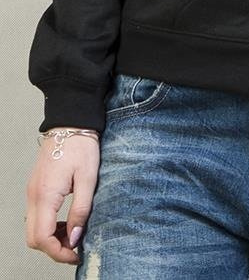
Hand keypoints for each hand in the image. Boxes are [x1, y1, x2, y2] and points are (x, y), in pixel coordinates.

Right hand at [25, 132, 99, 263]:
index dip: (58, 252)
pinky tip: (65, 221)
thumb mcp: (89, 178)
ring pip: (32, 229)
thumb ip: (82, 210)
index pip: (42, 238)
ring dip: (50, 238)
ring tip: (73, 233)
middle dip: (53, 248)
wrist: (71, 122)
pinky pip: (35, 216)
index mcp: (45, 195)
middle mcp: (33, 196)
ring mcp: (32, 192)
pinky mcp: (35, 188)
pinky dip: (48, 226)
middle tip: (75, 246)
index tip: (76, 254)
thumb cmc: (81, 146)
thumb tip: (76, 237)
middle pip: (33, 238)